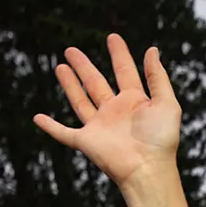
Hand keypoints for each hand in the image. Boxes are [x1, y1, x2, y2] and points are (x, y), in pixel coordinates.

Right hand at [34, 35, 180, 188]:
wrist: (148, 169)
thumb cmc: (161, 140)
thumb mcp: (167, 103)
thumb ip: (158, 77)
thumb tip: (151, 50)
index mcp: (135, 102)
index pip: (125, 72)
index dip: (119, 54)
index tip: (112, 37)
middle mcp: (115, 112)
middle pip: (96, 83)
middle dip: (84, 66)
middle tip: (71, 50)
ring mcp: (99, 127)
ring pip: (80, 101)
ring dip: (69, 84)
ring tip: (60, 66)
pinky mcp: (86, 141)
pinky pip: (64, 133)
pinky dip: (50, 127)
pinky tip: (38, 118)